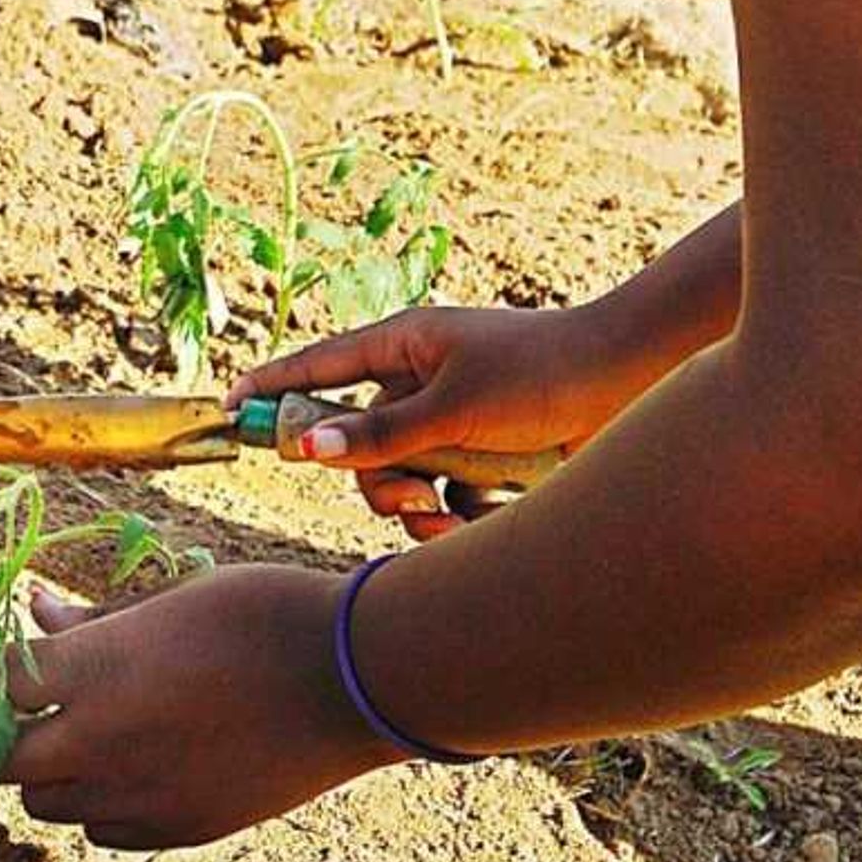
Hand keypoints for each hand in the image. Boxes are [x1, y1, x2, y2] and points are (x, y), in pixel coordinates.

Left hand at [0, 567, 382, 850]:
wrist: (350, 679)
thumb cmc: (258, 612)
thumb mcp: (166, 599)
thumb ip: (93, 623)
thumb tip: (36, 615)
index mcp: (96, 670)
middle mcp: (103, 742)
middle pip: (4, 756)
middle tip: (10, 693)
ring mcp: (141, 795)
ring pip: (49, 799)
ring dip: (43, 763)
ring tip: (73, 721)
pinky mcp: (178, 828)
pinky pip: (102, 829)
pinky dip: (91, 800)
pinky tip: (119, 762)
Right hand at [233, 303, 638, 538]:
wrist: (630, 384)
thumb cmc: (541, 375)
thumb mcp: (454, 409)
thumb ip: (380, 435)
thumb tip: (305, 449)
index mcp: (403, 345)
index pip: (318, 364)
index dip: (271, 386)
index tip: (230, 410)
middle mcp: (419, 382)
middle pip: (356, 443)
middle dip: (374, 480)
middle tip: (411, 498)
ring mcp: (449, 422)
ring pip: (397, 479)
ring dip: (416, 507)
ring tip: (453, 515)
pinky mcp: (480, 458)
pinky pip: (442, 498)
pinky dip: (458, 516)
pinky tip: (492, 513)